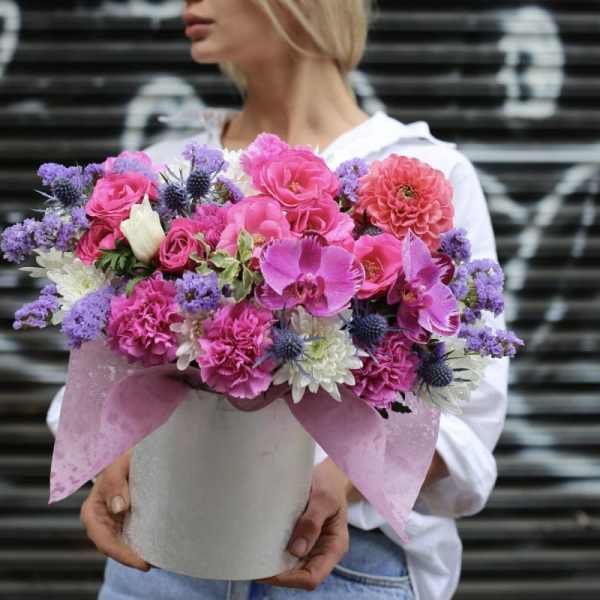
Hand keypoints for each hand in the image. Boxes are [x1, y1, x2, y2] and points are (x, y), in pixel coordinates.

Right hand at [80, 450, 149, 570]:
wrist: (129, 451)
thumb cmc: (120, 458)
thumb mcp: (117, 466)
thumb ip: (115, 484)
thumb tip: (119, 508)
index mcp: (92, 512)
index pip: (104, 541)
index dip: (122, 555)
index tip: (141, 562)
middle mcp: (101, 521)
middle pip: (114, 548)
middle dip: (132, 558)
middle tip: (154, 563)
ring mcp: (114, 522)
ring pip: (124, 544)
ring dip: (139, 552)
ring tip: (159, 558)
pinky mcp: (127, 519)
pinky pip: (133, 535)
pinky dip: (144, 542)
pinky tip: (158, 545)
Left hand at [257, 458, 351, 590]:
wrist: (329, 473)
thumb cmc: (330, 484)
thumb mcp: (324, 498)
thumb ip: (312, 522)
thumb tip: (296, 550)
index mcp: (334, 547)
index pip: (312, 577)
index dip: (290, 579)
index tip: (268, 572)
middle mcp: (322, 551)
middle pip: (299, 575)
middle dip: (278, 574)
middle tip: (253, 565)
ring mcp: (311, 545)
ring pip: (291, 566)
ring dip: (274, 564)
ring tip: (253, 557)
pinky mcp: (300, 537)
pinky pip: (286, 551)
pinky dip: (274, 552)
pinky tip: (260, 546)